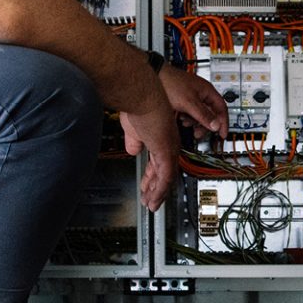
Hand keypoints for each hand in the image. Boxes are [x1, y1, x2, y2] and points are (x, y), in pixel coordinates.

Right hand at [119, 97, 180, 211]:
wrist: (141, 97)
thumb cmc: (138, 106)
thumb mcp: (133, 129)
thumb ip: (135, 141)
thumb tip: (133, 150)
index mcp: (161, 138)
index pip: (159, 162)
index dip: (153, 177)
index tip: (148, 186)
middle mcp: (169, 144)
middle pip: (165, 172)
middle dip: (156, 189)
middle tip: (151, 201)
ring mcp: (169, 148)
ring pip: (166, 177)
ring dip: (158, 194)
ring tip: (152, 205)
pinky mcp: (166, 151)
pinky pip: (165, 176)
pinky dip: (159, 190)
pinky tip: (154, 198)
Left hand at [158, 63, 229, 139]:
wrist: (154, 76)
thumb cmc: (171, 83)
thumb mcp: (189, 103)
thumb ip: (203, 115)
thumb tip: (216, 125)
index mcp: (207, 91)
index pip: (222, 108)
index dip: (223, 122)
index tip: (222, 134)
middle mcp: (201, 93)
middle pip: (210, 113)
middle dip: (205, 125)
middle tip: (198, 133)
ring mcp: (192, 96)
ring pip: (199, 114)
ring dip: (194, 121)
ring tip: (185, 123)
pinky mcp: (183, 100)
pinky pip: (190, 112)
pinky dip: (186, 118)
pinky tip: (179, 118)